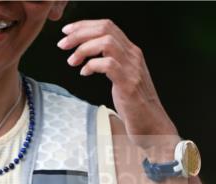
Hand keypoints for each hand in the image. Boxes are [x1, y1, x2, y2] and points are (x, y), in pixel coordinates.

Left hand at [57, 19, 177, 147]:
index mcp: (130, 51)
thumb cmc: (135, 106)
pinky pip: (107, 64)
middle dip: (79, 33)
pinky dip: (92, 65)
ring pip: (105, 42)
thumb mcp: (122, 79)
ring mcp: (131, 68)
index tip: (67, 32)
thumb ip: (110, 65)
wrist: (152, 126)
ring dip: (83, 48)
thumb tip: (92, 59)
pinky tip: (84, 73)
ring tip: (71, 61)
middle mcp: (133, 55)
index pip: (107, 26)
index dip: (84, 25)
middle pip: (105, 29)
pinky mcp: (128, 83)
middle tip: (63, 44)